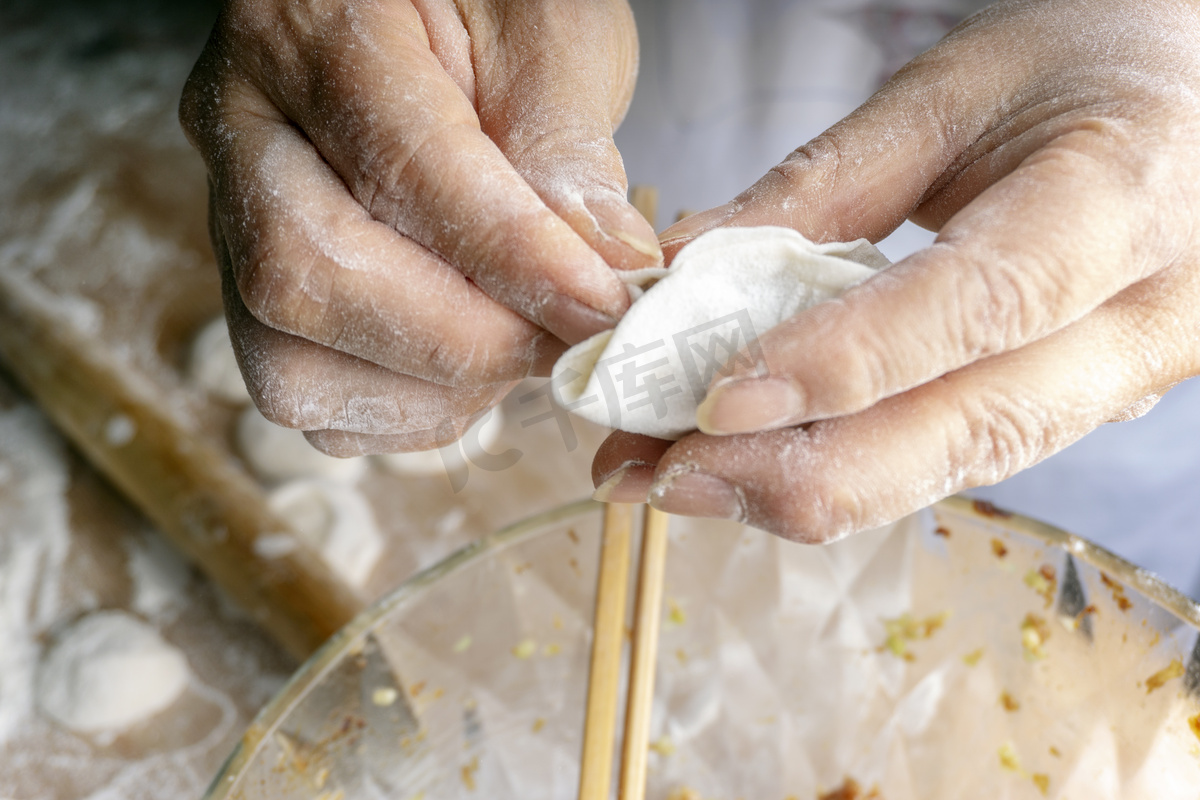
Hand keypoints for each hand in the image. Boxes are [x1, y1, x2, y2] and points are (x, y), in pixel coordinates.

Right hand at [180, 0, 659, 454]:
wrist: (428, 12)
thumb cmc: (491, 7)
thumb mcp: (549, 34)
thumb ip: (564, 150)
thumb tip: (605, 274)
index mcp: (308, 23)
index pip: (397, 163)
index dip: (509, 256)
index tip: (601, 306)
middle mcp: (242, 126)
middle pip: (304, 276)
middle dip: (461, 340)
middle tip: (567, 341)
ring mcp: (235, 218)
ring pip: (287, 363)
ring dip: (432, 389)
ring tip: (524, 347)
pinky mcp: (260, 292)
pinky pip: (311, 396)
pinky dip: (409, 408)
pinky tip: (477, 364)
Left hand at [593, 0, 1199, 540]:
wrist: (1199, 101)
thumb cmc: (1090, 60)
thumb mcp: (955, 90)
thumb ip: (823, 187)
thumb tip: (685, 269)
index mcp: (1122, 204)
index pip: (976, 308)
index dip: (842, 365)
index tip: (715, 402)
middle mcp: (1144, 321)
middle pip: (966, 433)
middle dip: (797, 474)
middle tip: (660, 476)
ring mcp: (1121, 381)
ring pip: (953, 468)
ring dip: (803, 488)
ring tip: (677, 478)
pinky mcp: (1078, 406)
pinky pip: (954, 454)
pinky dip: (845, 468)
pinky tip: (755, 463)